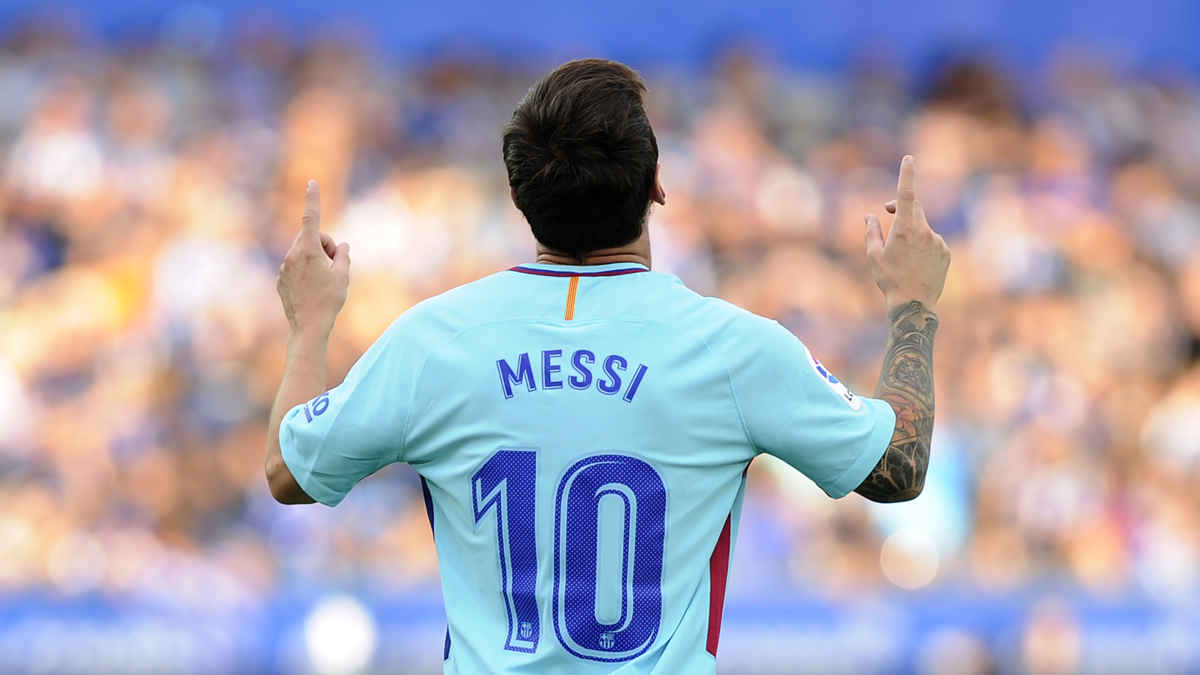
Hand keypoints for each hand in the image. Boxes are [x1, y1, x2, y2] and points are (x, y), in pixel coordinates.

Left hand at [277, 181, 349, 338]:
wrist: (308, 327)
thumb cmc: (329, 300)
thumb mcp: (344, 275)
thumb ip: (344, 255)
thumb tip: (342, 246)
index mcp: (307, 251)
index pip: (312, 218)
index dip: (313, 199)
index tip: (311, 183)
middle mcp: (292, 255)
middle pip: (312, 238)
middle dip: (325, 246)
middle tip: (336, 265)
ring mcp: (284, 268)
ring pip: (304, 253)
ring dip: (316, 260)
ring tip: (324, 282)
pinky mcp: (281, 279)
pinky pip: (296, 266)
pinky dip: (306, 271)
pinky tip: (312, 290)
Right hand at [865, 156, 950, 311]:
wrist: (914, 303)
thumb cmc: (890, 280)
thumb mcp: (874, 256)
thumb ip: (871, 232)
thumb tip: (869, 216)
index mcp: (904, 229)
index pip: (906, 195)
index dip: (907, 174)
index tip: (909, 158)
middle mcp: (924, 231)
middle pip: (914, 208)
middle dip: (901, 208)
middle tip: (887, 214)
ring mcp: (938, 241)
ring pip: (923, 227)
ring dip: (912, 232)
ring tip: (904, 257)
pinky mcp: (946, 251)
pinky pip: (933, 240)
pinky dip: (924, 245)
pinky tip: (917, 264)